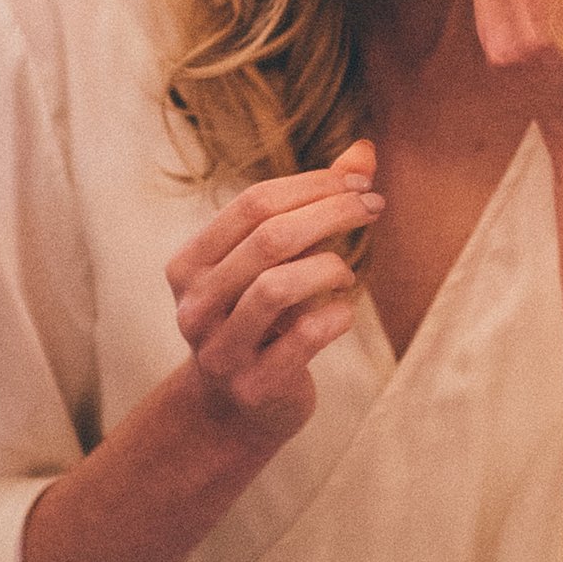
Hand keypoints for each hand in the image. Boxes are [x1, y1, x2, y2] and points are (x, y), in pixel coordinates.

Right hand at [166, 141, 381, 437]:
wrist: (236, 410)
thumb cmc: (264, 319)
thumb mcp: (275, 262)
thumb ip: (315, 205)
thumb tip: (366, 150)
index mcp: (188, 265)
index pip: (252, 204)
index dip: (312, 185)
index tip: (360, 182)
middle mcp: (194, 306)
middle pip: (268, 239)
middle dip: (331, 213)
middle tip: (374, 206)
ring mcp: (220, 350)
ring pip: (277, 286)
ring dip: (329, 266)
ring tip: (345, 270)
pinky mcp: (254, 386)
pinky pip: (304, 337)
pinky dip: (335, 314)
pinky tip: (342, 311)